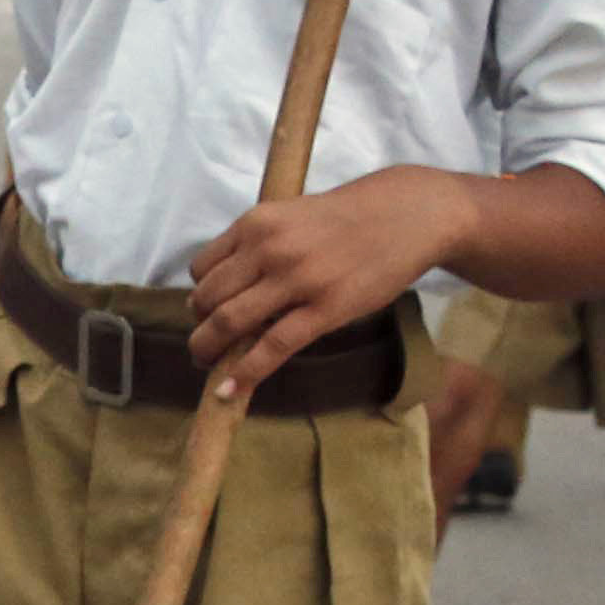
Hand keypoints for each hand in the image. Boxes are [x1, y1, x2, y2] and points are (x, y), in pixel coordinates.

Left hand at [186, 169, 479, 390]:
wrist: (404, 215)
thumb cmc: (347, 216)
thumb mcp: (291, 215)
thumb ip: (259, 245)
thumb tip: (229, 287)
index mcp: (256, 223)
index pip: (202, 268)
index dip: (199, 295)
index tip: (205, 311)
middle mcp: (269, 249)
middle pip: (209, 299)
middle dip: (200, 327)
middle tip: (204, 345)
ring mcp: (297, 280)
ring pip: (230, 323)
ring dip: (209, 350)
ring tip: (207, 364)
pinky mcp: (325, 309)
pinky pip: (272, 347)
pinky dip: (244, 372)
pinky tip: (228, 389)